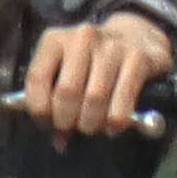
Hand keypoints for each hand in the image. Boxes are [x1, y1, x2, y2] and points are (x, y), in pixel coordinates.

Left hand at [23, 11, 176, 141]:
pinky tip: (113, 127)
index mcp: (56, 40)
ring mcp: (112, 46)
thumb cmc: (93, 61)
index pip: (37, 78)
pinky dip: (116, 120)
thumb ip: (56, 100)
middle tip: (72, 129)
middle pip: (67, 91)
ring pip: (95, 98)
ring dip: (91, 123)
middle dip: (67, 120)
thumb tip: (59, 141)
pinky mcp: (138, 57)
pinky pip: (123, 99)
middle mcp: (83, 37)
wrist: (135, 37)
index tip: (46, 124)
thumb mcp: (67, 70)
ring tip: (92, 128)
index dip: (39, 109)